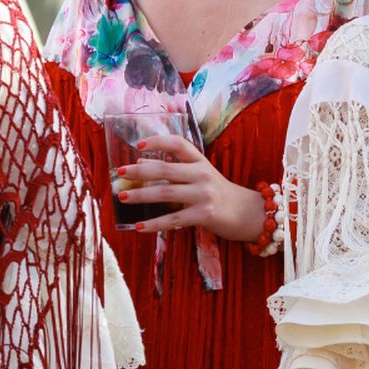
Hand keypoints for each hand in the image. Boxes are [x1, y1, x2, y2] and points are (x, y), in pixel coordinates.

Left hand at [115, 134, 264, 241]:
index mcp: (200, 161)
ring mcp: (204, 194)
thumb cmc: (218, 193)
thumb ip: (173, 171)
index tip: (138, 145)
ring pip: (166, 192)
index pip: (178, 144)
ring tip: (123, 198)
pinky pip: (173, 219)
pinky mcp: (204, 215)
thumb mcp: (198, 176)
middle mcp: (202, 174)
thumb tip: (140, 164)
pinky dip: (154, 224)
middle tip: (119, 173)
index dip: (157, 142)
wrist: (249, 213)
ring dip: (141, 195)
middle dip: (139, 171)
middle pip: (165, 168)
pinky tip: (139, 227)